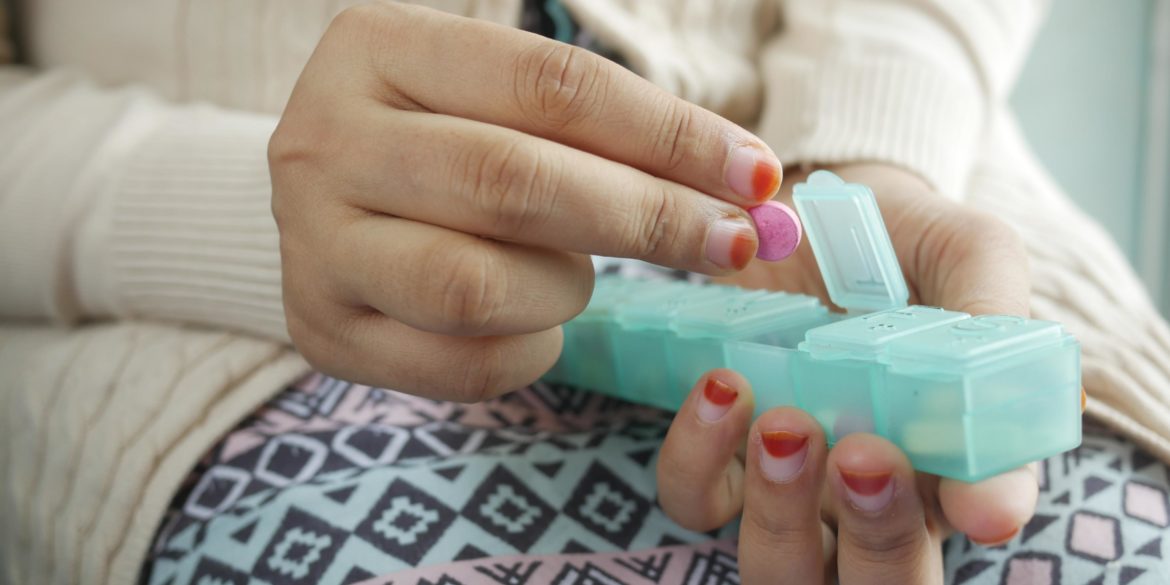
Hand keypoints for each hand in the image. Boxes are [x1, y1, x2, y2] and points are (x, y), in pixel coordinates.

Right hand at [269, 2, 782, 399]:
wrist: (330, 201)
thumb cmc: (445, 139)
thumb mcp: (502, 100)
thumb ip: (608, 131)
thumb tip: (751, 188)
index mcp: (378, 48)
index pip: (549, 84)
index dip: (667, 134)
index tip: (755, 174)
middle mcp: (324, 139)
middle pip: (512, 183)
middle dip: (646, 218)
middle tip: (730, 243)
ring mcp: (311, 242)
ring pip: (476, 287)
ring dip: (565, 289)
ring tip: (576, 275)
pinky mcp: (321, 329)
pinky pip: (459, 364)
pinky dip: (529, 351)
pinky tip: (536, 324)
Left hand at [657, 164, 1037, 582]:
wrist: (805, 198)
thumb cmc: (902, 238)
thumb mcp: (968, 256)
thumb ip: (992, 329)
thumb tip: (1000, 476)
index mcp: (951, 456)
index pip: (974, 521)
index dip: (976, 518)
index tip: (971, 500)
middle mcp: (870, 491)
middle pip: (877, 583)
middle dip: (877, 541)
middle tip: (865, 458)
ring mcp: (788, 480)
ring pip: (779, 563)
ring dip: (781, 511)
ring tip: (783, 422)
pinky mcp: (718, 450)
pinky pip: (695, 498)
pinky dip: (700, 458)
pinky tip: (721, 386)